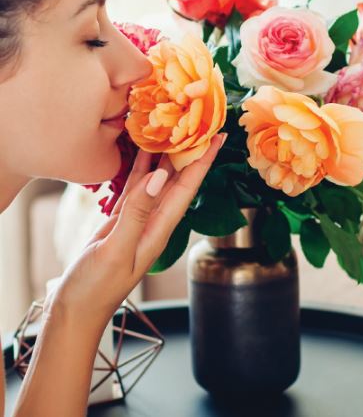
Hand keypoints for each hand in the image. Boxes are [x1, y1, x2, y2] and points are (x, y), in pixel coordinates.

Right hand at [44, 133, 226, 331]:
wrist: (76, 310)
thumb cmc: (95, 289)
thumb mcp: (116, 250)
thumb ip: (137, 214)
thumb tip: (160, 177)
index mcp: (160, 229)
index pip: (188, 188)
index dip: (204, 161)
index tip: (219, 136)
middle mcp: (155, 221)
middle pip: (179, 179)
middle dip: (191, 151)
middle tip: (199, 119)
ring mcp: (139, 220)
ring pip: (159, 180)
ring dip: (167, 155)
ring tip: (174, 126)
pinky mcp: (122, 220)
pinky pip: (137, 186)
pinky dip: (142, 167)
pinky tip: (144, 151)